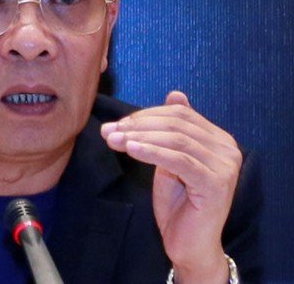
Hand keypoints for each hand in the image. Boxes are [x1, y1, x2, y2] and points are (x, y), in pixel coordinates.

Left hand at [101, 91, 241, 282]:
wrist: (188, 243)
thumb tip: (174, 93)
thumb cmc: (178, 202)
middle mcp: (228, 148)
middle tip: (110, 131)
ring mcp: (225, 166)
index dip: (145, 115)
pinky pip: (179, 160)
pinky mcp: (216, 183)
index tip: (116, 124)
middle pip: (177, 124)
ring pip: (176, 139)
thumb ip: (170, 130)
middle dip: (138, 125)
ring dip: (140, 137)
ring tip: (114, 140)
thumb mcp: (169, 159)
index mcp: (218, 139)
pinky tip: (131, 150)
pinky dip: (152, 152)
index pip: (179, 114)